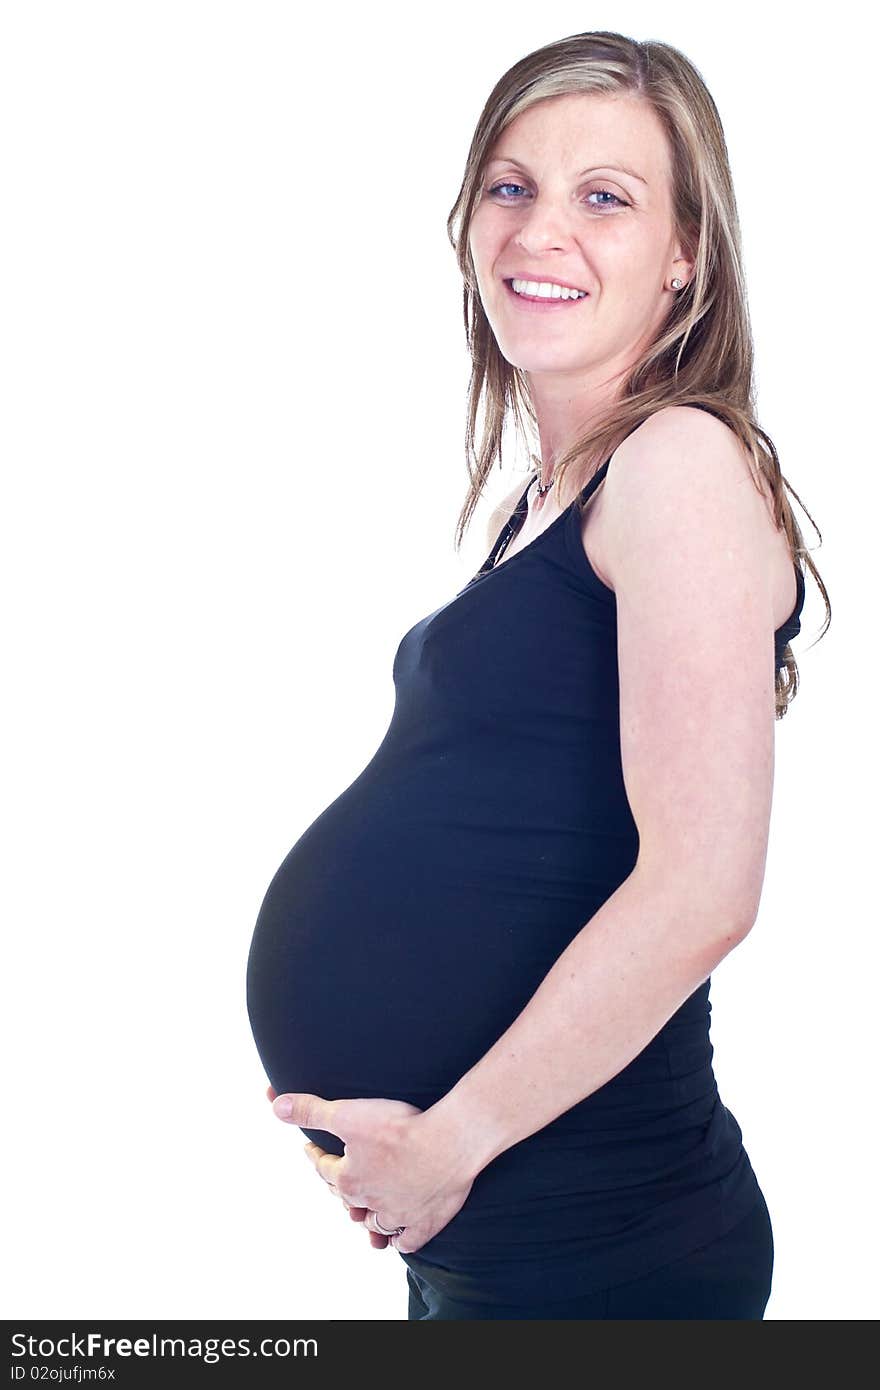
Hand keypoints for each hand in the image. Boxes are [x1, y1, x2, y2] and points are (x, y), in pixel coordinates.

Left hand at [265, 1085, 475, 1253]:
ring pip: (374, 1223)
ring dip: (365, 1218)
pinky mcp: (426, 1222)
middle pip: (346, 1199)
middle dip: (337, 1187)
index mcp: (349, 1179)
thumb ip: (312, 1111)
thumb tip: (277, 1107)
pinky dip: (399, 1241)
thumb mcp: (348, 1113)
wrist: (448, 1142)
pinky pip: (407, 1242)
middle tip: (335, 1176)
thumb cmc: (399, 1127)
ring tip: (360, 1211)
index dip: (314, 1156)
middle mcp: (370, 1203)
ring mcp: (399, 1216)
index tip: (309, 1148)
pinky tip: (395, 1238)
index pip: (323, 1168)